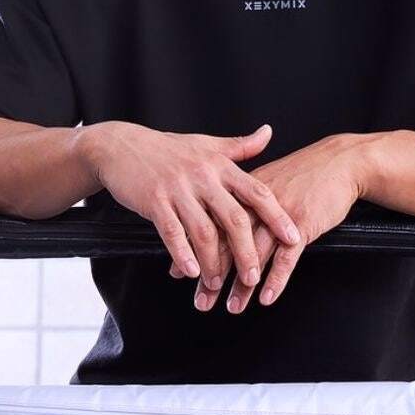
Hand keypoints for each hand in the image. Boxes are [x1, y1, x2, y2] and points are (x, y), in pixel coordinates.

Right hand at [89, 120, 301, 290]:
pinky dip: (182, 254)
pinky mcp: (154, 201)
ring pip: (203, 231)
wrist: (121, 146)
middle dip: (246, 251)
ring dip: (213, 261)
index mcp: (219, 165)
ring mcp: (178, 189)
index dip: (277, 216)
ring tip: (218, 282)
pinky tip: (190, 271)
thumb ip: (240, 146)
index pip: (257, 192)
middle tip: (254, 276)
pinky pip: (172, 232)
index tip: (293, 238)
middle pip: (234, 217)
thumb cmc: (167, 149)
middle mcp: (202, 177)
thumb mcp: (207, 144)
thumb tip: (269, 133)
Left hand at [169, 133, 362, 312]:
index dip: (195, 251)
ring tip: (232, 306)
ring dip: (243, 284)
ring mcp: (279, 215)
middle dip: (213, 275)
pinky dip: (276, 278)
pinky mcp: (302, 224)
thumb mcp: (266, 181)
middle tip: (202, 300)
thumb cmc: (303, 174)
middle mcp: (256, 205)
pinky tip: (266, 296)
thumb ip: (242, 202)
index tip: (180, 273)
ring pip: (255, 253)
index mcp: (243, 193)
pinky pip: (287, 256)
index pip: (212, 226)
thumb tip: (219, 225)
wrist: (339, 162)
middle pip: (228, 244)